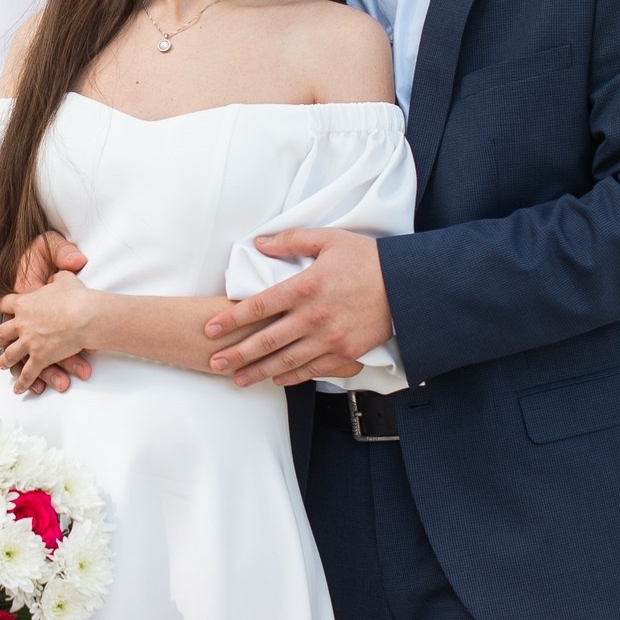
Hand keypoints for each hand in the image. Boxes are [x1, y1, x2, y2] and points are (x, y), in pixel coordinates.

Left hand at [8, 231, 93, 393]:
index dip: (1, 307)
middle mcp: (21, 323)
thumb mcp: (64, 278)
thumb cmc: (75, 295)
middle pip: (2, 332)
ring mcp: (28, 342)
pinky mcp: (39, 358)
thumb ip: (56, 277)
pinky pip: (27, 373)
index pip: (4, 304)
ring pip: (9, 354)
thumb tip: (56, 276)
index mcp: (24, 303)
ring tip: (0, 364)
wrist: (84, 315)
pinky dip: (22, 383)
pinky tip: (18, 389)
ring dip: (3, 360)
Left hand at [204, 228, 392, 386]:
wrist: (408, 285)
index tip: (211, 328)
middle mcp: (314, 317)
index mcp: (306, 287)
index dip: (232, 319)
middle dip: (237, 353)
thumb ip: (291, 241)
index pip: (259, 306)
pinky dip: (292, 377)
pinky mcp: (346, 353)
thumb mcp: (329, 239)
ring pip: (286, 360)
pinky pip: (313, 369)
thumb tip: (260, 242)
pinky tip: (276, 379)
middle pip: (266, 340)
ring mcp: (330, 339)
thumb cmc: (369, 259)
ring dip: (259, 371)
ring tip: (237, 379)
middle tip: (214, 362)